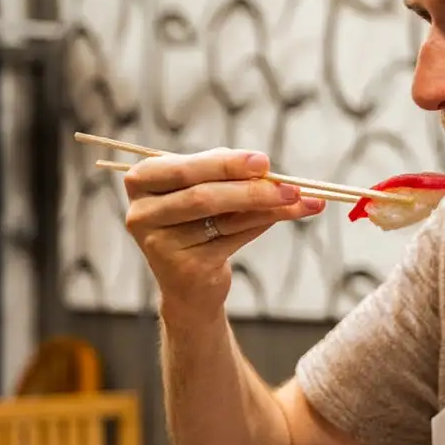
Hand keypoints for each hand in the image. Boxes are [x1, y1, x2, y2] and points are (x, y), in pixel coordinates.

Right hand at [123, 148, 324, 314]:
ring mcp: (159, 244)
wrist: (189, 282)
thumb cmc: (198, 222)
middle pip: (203, 195)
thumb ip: (226, 175)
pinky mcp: (184, 269)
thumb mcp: (205, 189)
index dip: (226, 164)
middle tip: (290, 185)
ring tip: (302, 199)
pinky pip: (232, 239)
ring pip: (223, 218)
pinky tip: (286, 214)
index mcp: (141, 181)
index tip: (264, 161)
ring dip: (268, 207)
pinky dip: (262, 224)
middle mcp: (142, 213)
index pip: (185, 168)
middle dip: (251, 188)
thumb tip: (265, 169)